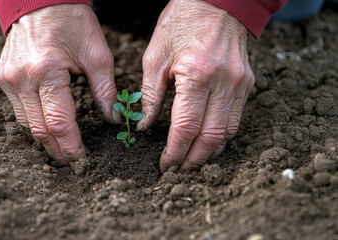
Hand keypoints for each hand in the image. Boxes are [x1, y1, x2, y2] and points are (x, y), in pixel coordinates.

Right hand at [0, 4, 119, 164]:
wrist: (40, 1)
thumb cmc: (73, 23)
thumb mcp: (98, 54)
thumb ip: (106, 91)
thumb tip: (112, 119)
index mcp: (46, 72)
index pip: (58, 123)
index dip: (71, 146)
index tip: (82, 160)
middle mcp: (21, 79)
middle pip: (39, 130)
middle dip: (57, 150)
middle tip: (73, 162)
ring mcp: (8, 79)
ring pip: (25, 125)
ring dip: (44, 140)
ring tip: (62, 150)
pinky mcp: (2, 78)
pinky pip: (18, 111)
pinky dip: (34, 123)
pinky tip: (47, 129)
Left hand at [137, 0, 254, 171]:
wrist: (217, 2)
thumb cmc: (181, 23)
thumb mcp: (155, 56)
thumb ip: (150, 95)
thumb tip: (145, 126)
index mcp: (197, 75)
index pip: (186, 127)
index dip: (174, 152)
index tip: (165, 165)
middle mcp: (224, 83)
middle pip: (211, 137)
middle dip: (193, 159)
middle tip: (177, 171)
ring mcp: (240, 84)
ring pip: (228, 132)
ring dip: (209, 152)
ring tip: (191, 161)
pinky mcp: (247, 83)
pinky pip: (236, 119)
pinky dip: (221, 136)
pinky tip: (207, 142)